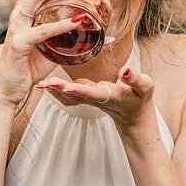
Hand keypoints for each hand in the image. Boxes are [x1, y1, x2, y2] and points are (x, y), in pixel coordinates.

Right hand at [0, 0, 96, 106]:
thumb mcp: (54, 48)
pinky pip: (41, 30)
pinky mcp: (18, 44)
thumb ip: (73, 38)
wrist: (9, 89)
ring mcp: (16, 28)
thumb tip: (105, 35)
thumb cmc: (30, 66)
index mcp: (22, 12)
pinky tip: (77, 21)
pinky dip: (59, 25)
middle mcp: (17, 15)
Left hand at [37, 62, 153, 132]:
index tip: (67, 86)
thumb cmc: (140, 98)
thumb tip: (125, 70)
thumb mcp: (145, 87)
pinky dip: (56, 90)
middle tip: (45, 83)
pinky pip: (68, 95)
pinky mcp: (85, 97)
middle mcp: (96, 99)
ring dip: (54, 90)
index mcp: (110, 95)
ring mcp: (89, 100)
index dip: (80, 90)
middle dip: (60, 89)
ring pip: (69, 96)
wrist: (133, 115)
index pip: (93, 93)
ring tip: (41, 83)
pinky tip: (47, 84)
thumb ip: (135, 79)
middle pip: (75, 95)